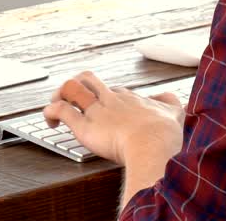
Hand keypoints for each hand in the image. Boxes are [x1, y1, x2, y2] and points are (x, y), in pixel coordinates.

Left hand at [42, 71, 183, 165]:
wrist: (154, 146)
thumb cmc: (164, 135)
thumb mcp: (175, 113)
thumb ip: (171, 104)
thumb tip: (171, 98)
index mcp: (131, 99)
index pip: (114, 90)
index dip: (105, 97)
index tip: (103, 107)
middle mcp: (112, 100)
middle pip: (90, 80)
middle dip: (79, 85)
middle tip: (75, 100)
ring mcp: (97, 111)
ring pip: (72, 88)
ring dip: (60, 94)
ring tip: (57, 104)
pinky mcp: (84, 126)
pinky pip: (61, 111)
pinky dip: (50, 112)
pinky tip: (50, 121)